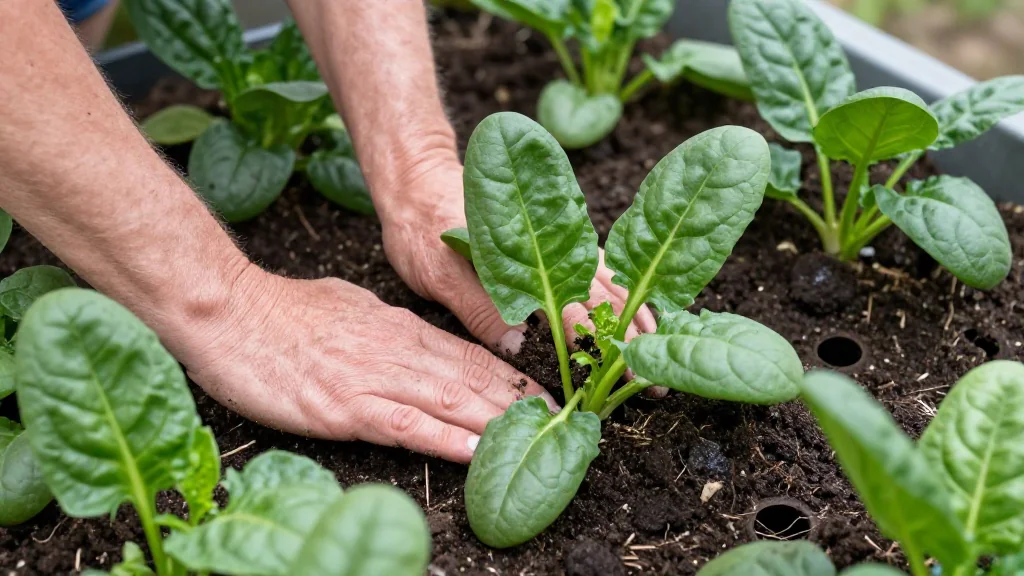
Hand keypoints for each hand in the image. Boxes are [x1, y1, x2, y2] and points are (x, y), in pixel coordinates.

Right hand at [181, 266, 556, 463]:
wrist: (230, 312)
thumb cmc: (283, 310)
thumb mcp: (349, 307)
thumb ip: (385, 326)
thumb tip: (411, 339)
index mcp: (400, 328)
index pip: (470, 353)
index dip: (512, 375)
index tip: (545, 391)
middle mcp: (398, 351)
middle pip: (473, 378)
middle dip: (521, 401)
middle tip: (565, 419)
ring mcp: (375, 379)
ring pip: (453, 401)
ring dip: (499, 421)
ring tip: (541, 437)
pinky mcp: (346, 407)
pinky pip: (409, 426)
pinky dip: (448, 440)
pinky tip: (477, 453)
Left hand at [377, 157, 658, 357]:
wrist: (418, 177)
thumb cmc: (421, 225)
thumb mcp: (438, 272)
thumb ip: (479, 307)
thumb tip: (520, 348)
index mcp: (526, 259)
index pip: (576, 310)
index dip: (603, 347)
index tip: (627, 377)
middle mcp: (552, 248)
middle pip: (607, 297)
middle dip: (634, 339)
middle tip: (656, 381)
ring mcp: (559, 242)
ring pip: (612, 281)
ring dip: (638, 315)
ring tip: (660, 348)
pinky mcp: (557, 240)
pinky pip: (601, 268)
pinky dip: (625, 291)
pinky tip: (638, 309)